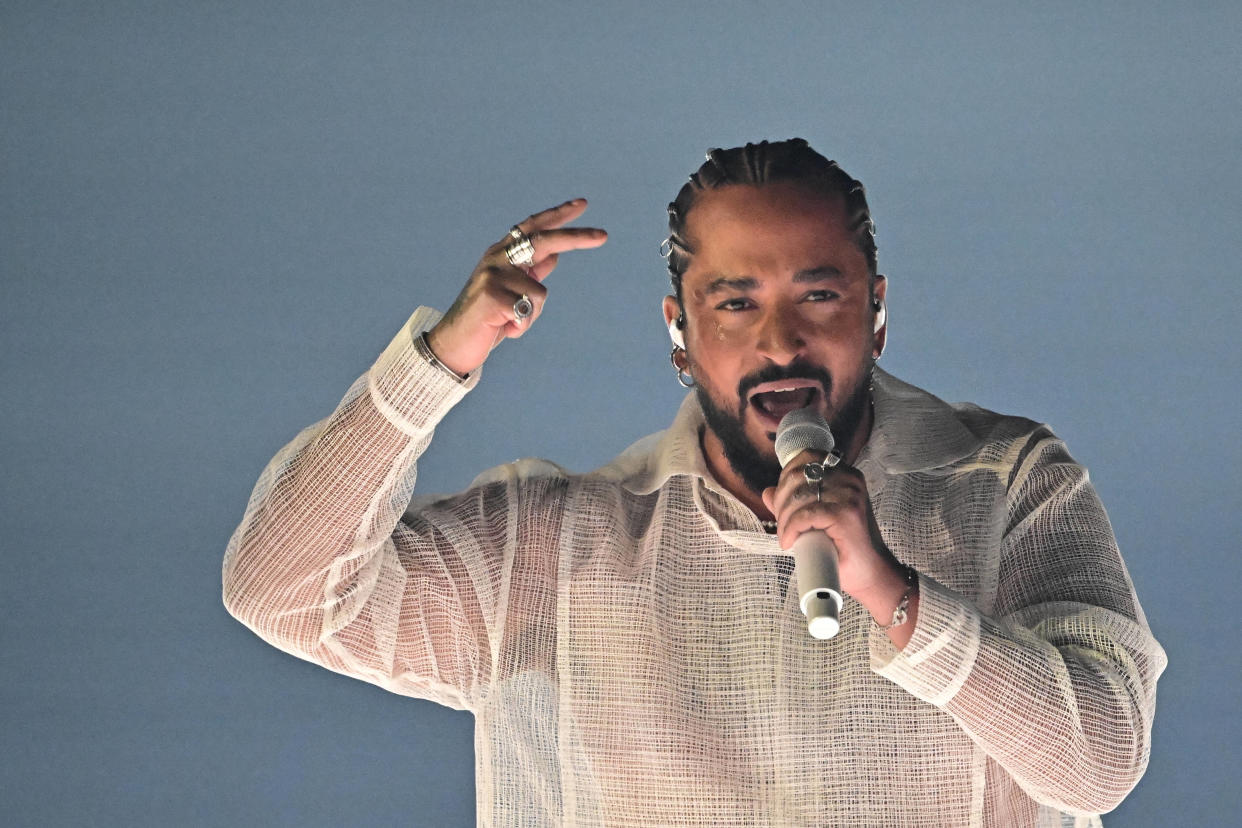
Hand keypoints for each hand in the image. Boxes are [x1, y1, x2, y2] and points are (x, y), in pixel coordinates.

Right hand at [426, 199, 606, 375]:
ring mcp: (492, 276)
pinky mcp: (491, 297)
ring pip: (540, 293)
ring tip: (509, 322)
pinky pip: (528, 312)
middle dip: (575, 238)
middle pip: (543, 241)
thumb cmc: (487, 318)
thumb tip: (554, 257)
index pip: (532, 227)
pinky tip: (502, 328)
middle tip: (604, 236)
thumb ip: (530, 273)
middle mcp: (496, 258)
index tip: (582, 204)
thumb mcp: (512, 292)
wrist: (454, 343)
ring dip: (531, 315)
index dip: (557, 215)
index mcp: (501, 253)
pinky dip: (521, 327)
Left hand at [761, 450, 912, 626]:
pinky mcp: (845, 514)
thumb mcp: (818, 520)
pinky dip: (791, 529)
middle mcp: (850, 479)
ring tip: (786, 536)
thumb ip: (794, 503)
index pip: (806, 457)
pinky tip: (789, 542)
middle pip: (798, 476)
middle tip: (782, 525)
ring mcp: (850, 495)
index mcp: (846, 474)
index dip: (786, 477)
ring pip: (798, 496)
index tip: (782, 502)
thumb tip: (767, 492)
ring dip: (783, 518)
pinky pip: (804, 515)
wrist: (871, 574)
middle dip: (781, 501)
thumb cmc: (845, 548)